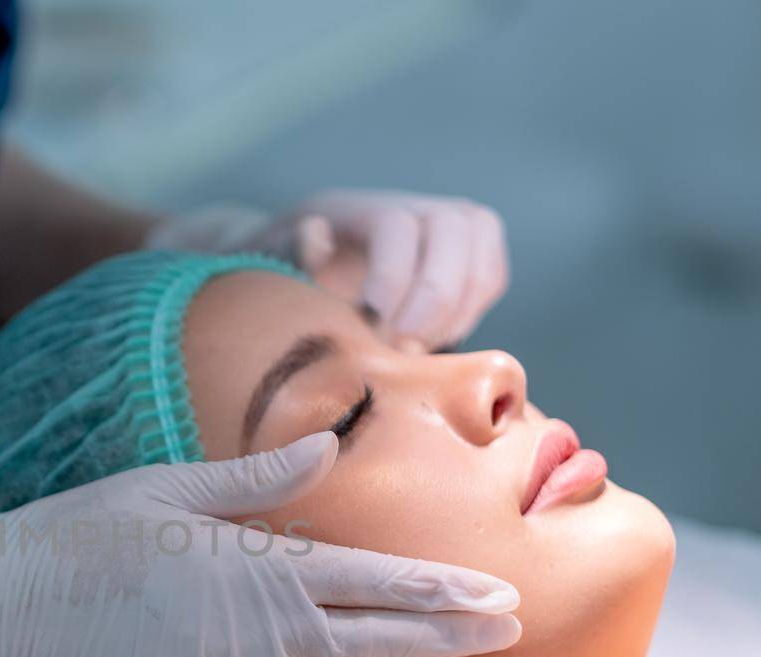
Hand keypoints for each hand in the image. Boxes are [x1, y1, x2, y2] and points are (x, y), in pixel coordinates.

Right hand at [0, 432, 520, 656]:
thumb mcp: (172, 486)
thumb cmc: (87, 531)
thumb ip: (258, 478)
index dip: (444, 589)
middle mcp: (262, 636)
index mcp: (259, 567)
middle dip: (452, 637)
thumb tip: (329, 445)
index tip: (499, 594)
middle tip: (513, 637)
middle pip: (380, 640)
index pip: (378, 580)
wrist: (8, 606)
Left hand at [147, 191, 510, 350]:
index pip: (396, 224)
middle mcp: (408, 206)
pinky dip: (472, 310)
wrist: (299, 271)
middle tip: (407, 346)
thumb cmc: (280, 277)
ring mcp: (444, 224)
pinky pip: (491, 276)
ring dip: (460, 306)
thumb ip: (291, 257)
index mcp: (354, 208)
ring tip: (419, 347)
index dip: (396, 273)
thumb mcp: (269, 266)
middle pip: (457, 226)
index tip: (378, 321)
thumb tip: (314, 234)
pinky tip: (435, 341)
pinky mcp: (467, 254)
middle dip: (438, 293)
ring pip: (482, 248)